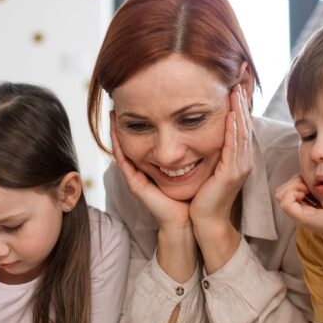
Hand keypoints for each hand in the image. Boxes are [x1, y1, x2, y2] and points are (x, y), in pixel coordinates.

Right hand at [110, 112, 190, 230]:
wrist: (189, 220)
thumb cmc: (195, 194)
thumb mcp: (197, 165)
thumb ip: (197, 149)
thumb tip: (211, 126)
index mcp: (155, 165)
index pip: (145, 138)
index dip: (141, 121)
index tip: (141, 102)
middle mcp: (143, 169)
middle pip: (132, 142)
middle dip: (126, 123)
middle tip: (121, 101)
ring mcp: (137, 177)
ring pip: (123, 149)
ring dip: (115, 131)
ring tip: (112, 112)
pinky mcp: (136, 184)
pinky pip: (123, 162)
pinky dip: (117, 146)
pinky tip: (114, 132)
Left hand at [189, 86, 253, 243]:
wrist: (206, 220)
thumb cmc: (205, 196)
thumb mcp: (211, 169)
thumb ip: (213, 152)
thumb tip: (206, 135)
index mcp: (239, 159)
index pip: (241, 127)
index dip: (240, 108)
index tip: (236, 88)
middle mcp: (243, 161)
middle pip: (245, 125)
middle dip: (242, 104)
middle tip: (238, 82)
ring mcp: (239, 167)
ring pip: (241, 133)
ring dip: (238, 111)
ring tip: (235, 92)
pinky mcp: (231, 174)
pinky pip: (233, 147)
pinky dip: (232, 129)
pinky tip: (230, 115)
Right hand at [275, 173, 322, 234]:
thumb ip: (320, 181)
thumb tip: (313, 166)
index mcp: (306, 206)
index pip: (287, 189)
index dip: (295, 180)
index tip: (310, 180)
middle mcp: (300, 213)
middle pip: (281, 192)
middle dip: (293, 182)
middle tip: (308, 184)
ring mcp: (299, 217)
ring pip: (280, 195)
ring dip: (292, 186)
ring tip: (307, 188)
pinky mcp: (301, 219)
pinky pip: (285, 201)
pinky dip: (292, 192)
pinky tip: (306, 192)